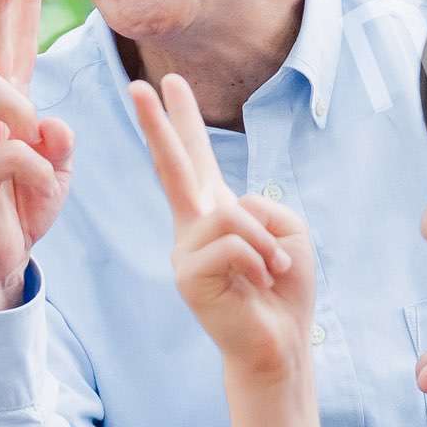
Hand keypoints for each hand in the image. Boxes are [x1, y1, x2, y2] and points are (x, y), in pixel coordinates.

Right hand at [0, 0, 72, 311]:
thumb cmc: (19, 209)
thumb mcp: (54, 173)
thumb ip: (58, 143)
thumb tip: (52, 123)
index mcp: (7, 110)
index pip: (14, 48)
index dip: (19, 7)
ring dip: (19, 104)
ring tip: (34, 131)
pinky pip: (7, 156)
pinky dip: (36, 170)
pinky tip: (40, 188)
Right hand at [129, 73, 313, 387]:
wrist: (279, 343)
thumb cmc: (284, 290)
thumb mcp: (287, 231)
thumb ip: (259, 207)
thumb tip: (225, 214)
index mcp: (217, 210)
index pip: (195, 157)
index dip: (183, 120)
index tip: (167, 83)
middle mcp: (192, 226)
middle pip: (171, 165)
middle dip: (156, 123)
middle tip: (138, 85)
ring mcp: (184, 250)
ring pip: (229, 215)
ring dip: (266, 243)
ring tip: (273, 272)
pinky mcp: (186, 275)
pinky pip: (232, 244)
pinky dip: (260, 260)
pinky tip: (258, 284)